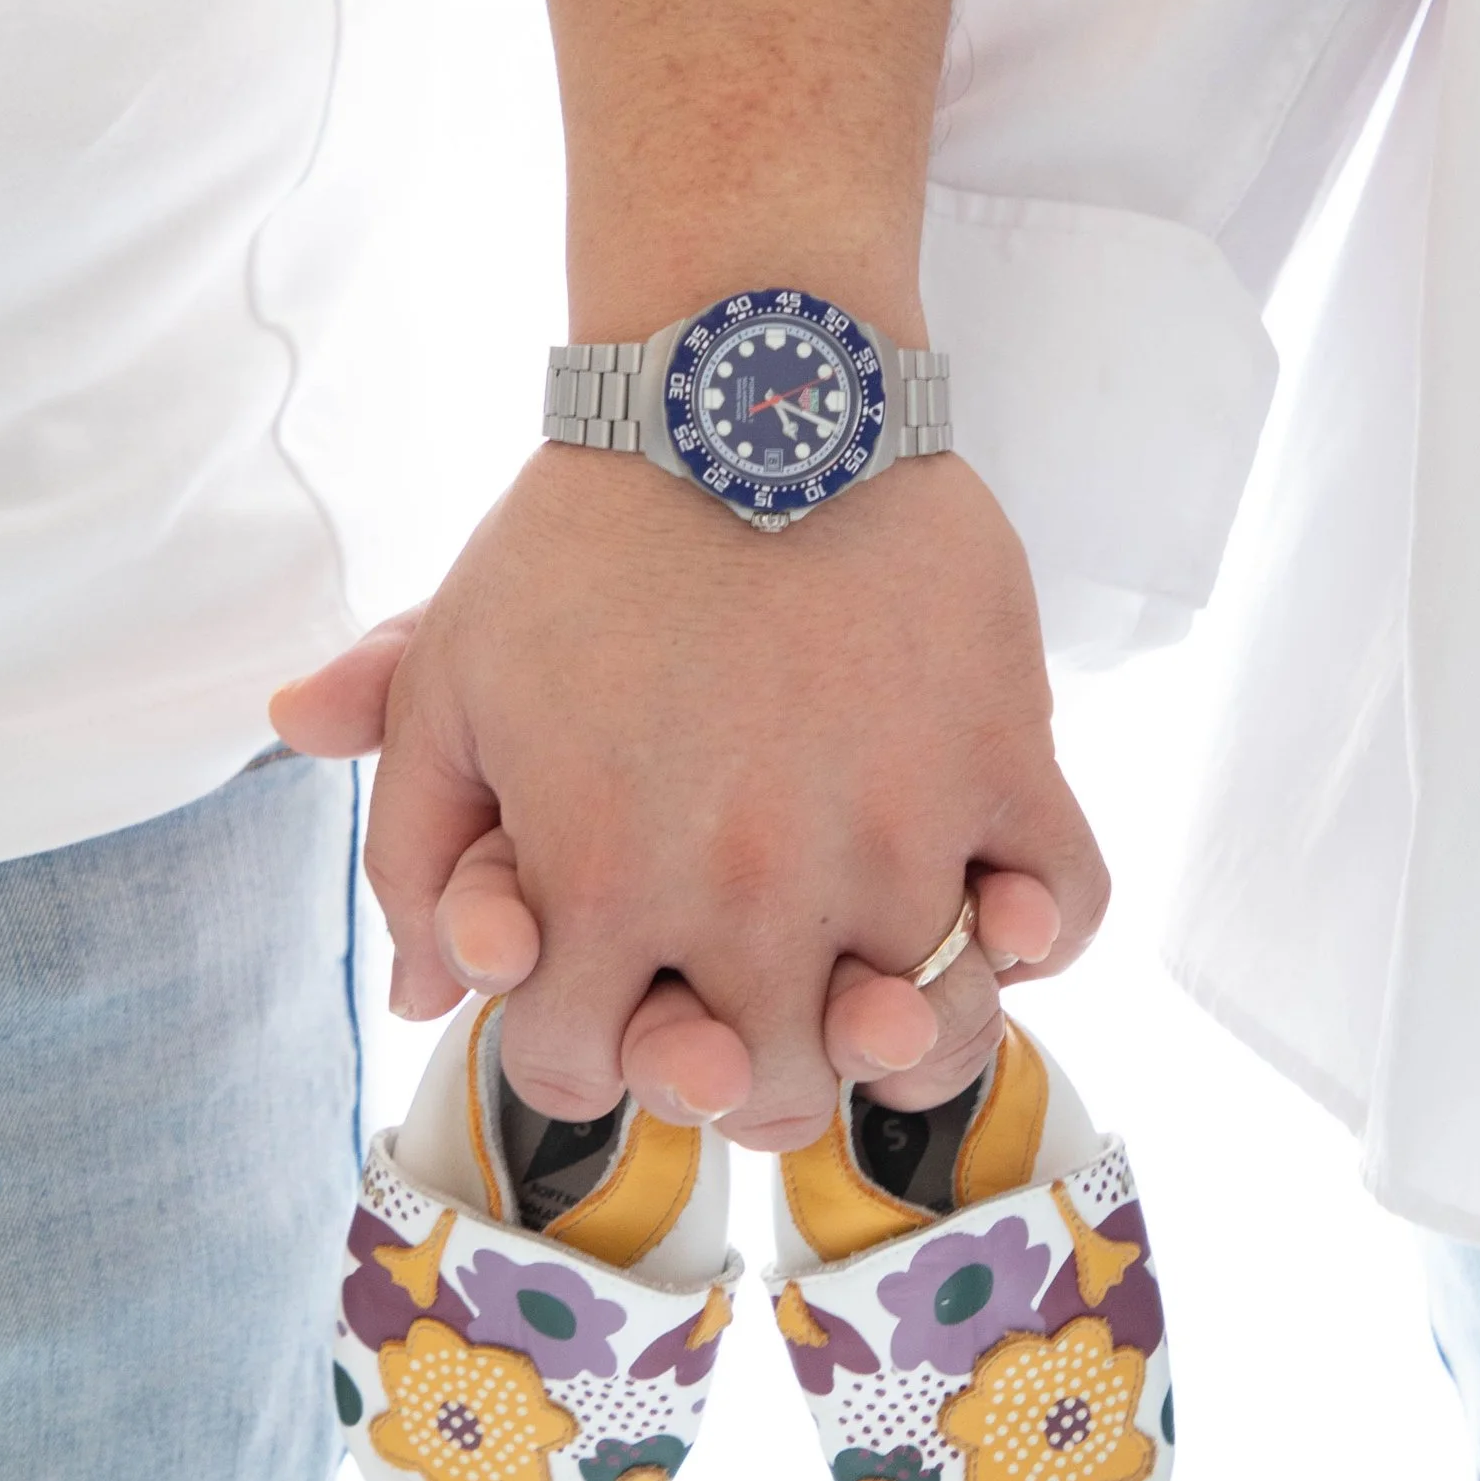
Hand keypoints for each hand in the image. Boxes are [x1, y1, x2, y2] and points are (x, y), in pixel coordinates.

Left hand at [271, 443, 1104, 1150]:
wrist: (745, 391)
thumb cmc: (583, 539)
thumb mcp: (451, 680)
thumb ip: (415, 852)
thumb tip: (423, 995)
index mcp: (606, 884)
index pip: (591, 1077)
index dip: (590, 1051)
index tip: (615, 999)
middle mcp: (757, 891)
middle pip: (768, 1090)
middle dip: (742, 1067)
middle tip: (752, 1003)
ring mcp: (895, 835)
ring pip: (929, 1034)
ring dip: (899, 1026)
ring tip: (873, 970)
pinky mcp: (1002, 761)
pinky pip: (1064, 914)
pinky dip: (1038, 931)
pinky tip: (983, 899)